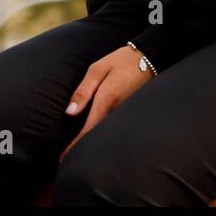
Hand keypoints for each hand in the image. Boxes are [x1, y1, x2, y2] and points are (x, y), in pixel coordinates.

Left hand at [58, 45, 154, 162]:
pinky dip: (105, 133)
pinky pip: (116, 126)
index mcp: (106, 100)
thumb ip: (83, 91)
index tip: (64, 158)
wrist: (151, 57)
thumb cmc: (121, 61)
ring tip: (80, 149)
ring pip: (107, 133)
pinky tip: (98, 134)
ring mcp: (126, 113)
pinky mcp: (132, 112)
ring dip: (94, 141)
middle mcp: (117, 111)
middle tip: (68, 158)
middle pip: (98, 136)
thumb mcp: (98, 69)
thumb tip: (70, 112)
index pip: (88, 130)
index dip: (75, 146)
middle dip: (84, 148)